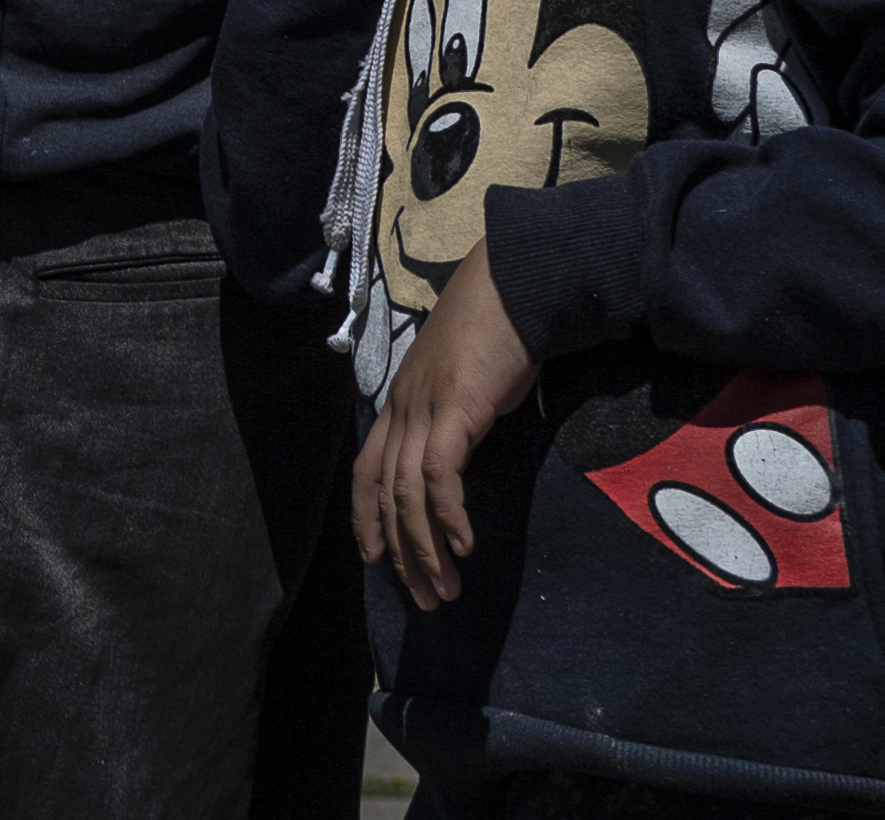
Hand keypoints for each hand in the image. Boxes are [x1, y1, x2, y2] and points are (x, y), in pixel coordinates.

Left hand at [354, 245, 537, 609]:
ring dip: (425, 549)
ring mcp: (425, 408)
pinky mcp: (455, 410)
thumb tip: (467, 456)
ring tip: (445, 590)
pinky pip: (439, 475)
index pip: (367, 470)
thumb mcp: (468, 382)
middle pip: (386, 495)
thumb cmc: (501, 330)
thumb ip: (458, 420)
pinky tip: (463, 546)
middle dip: (402, 554)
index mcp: (402, 402)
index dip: (366, 518)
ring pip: (407, 495)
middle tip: (425, 600)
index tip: (378, 561)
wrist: (517, 284)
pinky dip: (448, 515)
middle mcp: (403, 408)